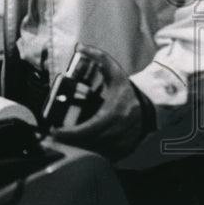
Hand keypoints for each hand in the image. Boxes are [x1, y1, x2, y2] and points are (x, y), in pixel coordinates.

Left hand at [50, 45, 142, 160]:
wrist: (150, 105)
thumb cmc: (127, 89)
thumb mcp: (113, 71)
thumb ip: (98, 56)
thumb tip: (79, 46)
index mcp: (114, 114)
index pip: (88, 129)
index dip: (70, 134)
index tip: (54, 131)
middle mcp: (119, 132)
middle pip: (89, 144)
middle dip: (69, 143)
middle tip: (53, 138)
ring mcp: (123, 144)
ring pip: (96, 154)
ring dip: (78, 151)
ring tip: (62, 144)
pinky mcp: (125, 151)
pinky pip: (105, 158)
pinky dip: (92, 157)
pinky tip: (79, 151)